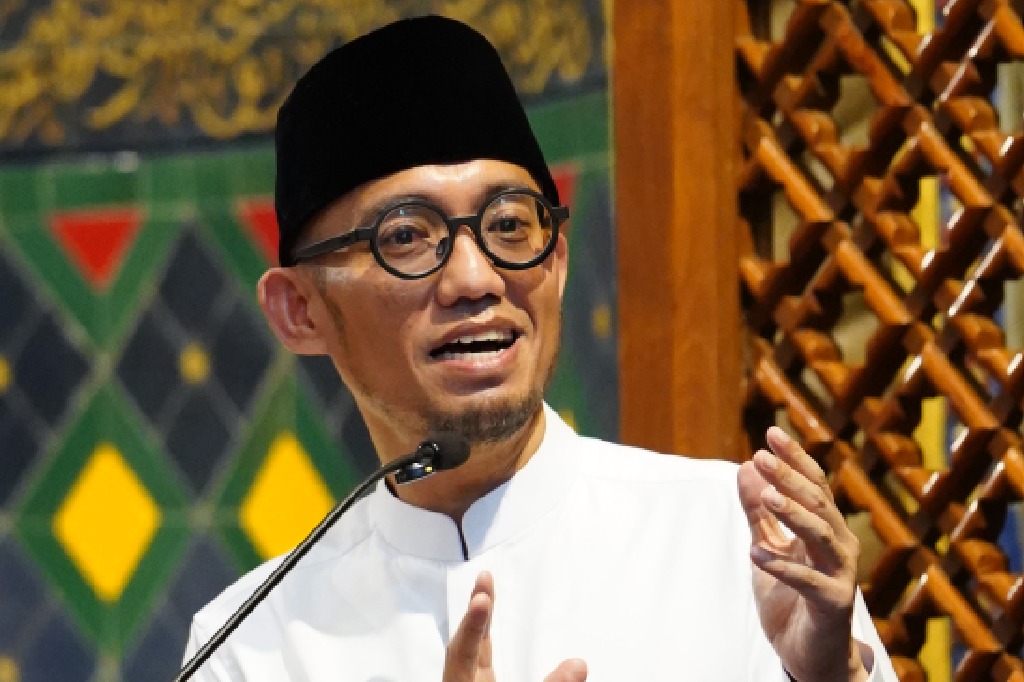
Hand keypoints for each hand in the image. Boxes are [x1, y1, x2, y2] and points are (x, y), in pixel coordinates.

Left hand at [442, 571, 587, 681]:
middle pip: (463, 644)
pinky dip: (478, 639)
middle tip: (485, 577)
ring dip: (475, 622)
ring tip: (483, 593)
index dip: (472, 624)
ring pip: (466, 652)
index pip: (465, 652)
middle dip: (475, 610)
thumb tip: (578, 664)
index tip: (482, 598)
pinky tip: (483, 631)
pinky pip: (472, 660)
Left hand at [736, 427, 867, 681]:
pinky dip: (783, 566)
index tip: (771, 433)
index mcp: (825, 528)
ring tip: (767, 498)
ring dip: (794, 514)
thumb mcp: (767, 548)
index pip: (812, 484)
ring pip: (822, 535)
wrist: (810, 654)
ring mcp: (840, 574)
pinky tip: (756, 554)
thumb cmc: (790, 599)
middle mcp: (839, 545)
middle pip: (818, 502)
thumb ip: (758, 513)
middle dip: (790, 478)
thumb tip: (745, 468)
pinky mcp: (833, 603)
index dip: (794, 458)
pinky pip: (809, 580)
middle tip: (760, 457)